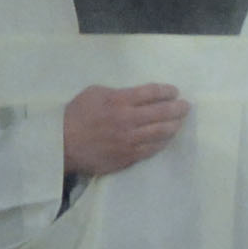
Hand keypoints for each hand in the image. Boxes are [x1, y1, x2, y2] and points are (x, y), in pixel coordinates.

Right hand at [64, 82, 188, 179]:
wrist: (62, 145)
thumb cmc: (75, 115)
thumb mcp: (94, 93)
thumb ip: (117, 92)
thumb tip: (135, 96)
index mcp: (120, 101)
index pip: (151, 93)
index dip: (167, 91)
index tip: (174, 92)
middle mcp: (128, 120)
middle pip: (162, 113)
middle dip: (178, 108)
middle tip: (185, 106)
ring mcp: (130, 140)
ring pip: (161, 133)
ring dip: (174, 125)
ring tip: (180, 122)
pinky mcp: (128, 157)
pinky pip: (152, 149)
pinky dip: (163, 142)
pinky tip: (167, 138)